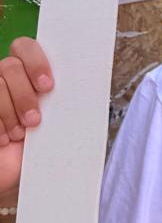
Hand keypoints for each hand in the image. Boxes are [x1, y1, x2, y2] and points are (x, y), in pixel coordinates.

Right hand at [0, 39, 53, 201]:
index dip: (36, 61)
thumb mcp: (62, 122)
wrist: (23, 175)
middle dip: (24, 94)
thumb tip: (91, 84)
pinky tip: (3, 139)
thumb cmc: (45, 147)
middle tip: (35, 120)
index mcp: (29, 75)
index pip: (26, 47)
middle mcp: (7, 79)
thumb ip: (68, 100)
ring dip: (10, 113)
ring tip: (20, 134)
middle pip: (9, 65)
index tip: (48, 86)